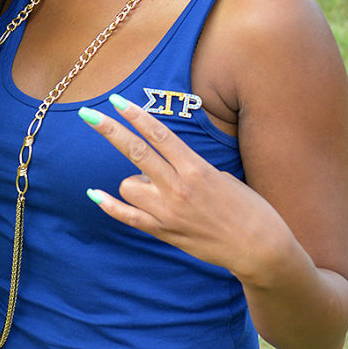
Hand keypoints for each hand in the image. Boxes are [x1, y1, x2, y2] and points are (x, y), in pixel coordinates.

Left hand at [79, 94, 293, 284]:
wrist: (260, 248)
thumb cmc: (249, 208)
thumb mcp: (222, 177)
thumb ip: (191, 168)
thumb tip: (166, 165)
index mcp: (196, 169)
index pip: (159, 135)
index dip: (136, 115)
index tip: (116, 100)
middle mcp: (179, 188)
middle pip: (135, 152)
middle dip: (109, 130)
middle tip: (88, 114)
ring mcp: (169, 212)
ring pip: (128, 185)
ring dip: (135, 181)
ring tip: (157, 188)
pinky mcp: (165, 232)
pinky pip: (128, 217)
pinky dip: (110, 206)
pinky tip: (93, 194)